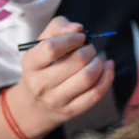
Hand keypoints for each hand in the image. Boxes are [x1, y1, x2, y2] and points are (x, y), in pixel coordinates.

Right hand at [7, 16, 114, 137]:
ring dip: (99, 63)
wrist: (33, 106)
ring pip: (87, 78)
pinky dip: (107, 77)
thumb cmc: (41, 68)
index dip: (71, 39)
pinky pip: (95, 94)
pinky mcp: (71, 111)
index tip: (80, 37)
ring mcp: (56, 100)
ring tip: (98, 58)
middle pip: (75, 63)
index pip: (51, 48)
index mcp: (31, 64)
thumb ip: (57, 27)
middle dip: (89, 51)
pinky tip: (107, 68)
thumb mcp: (40, 44)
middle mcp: (40, 84)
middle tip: (90, 48)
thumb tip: (78, 28)